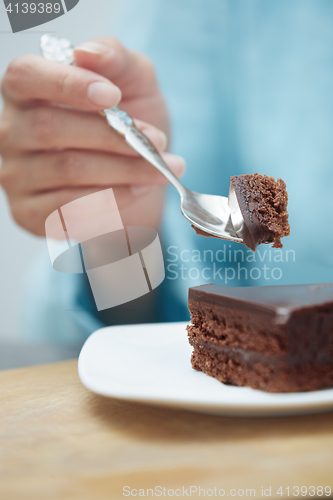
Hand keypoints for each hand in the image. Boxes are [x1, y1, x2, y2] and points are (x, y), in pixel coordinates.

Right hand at [0, 37, 184, 235]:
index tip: (112, 95)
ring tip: (161, 169)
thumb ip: (114, 59)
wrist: (137, 180)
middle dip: (112, 136)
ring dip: (124, 169)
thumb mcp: (133, 84)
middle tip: (156, 141)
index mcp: (27, 93)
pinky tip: (138, 191)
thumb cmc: (129, 127)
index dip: (67, 84)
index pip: (26, 77)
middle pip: (50, 128)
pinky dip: (112, 199)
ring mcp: (17, 177)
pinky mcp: (31, 214)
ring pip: (68, 170)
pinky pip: (70, 208)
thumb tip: (89, 53)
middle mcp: (12, 134)